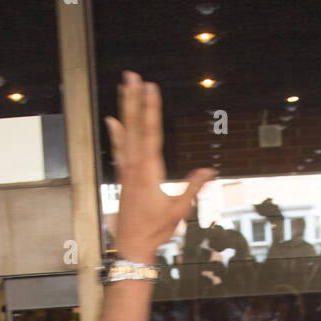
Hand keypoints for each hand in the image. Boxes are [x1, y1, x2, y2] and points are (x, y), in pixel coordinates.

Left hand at [106, 71, 214, 265]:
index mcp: (149, 171)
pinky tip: (112, 119)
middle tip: (132, 76)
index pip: (150, 132)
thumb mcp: (179, 209)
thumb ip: (193, 187)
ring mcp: (127, 170)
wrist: (132, 244)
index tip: (151, 88)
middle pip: (134, 125)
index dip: (151, 108)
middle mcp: (135, 166)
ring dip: (125, 108)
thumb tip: (208, 171)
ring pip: (125, 132)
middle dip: (134, 99)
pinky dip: (116, 133)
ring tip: (124, 87)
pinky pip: (119, 148)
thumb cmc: (155, 230)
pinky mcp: (123, 176)